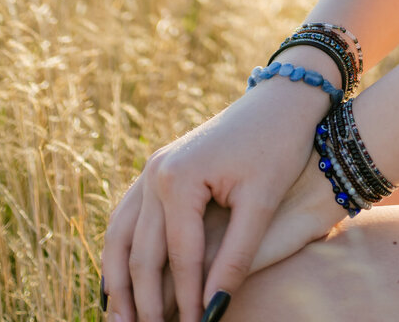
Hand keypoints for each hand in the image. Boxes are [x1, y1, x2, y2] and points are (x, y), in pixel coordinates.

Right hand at [101, 77, 329, 321]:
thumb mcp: (262, 203)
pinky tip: (120, 282)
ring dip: (118, 283)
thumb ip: (235, 259)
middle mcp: (155, 173)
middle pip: (141, 253)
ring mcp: (151, 168)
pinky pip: (128, 218)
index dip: (185, 301)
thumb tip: (212, 312)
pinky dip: (122, 253)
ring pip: (121, 238)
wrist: (281, 98)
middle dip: (144, 302)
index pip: (179, 257)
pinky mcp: (157, 169)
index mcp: (180, 179)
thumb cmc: (278, 146)